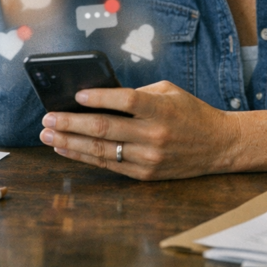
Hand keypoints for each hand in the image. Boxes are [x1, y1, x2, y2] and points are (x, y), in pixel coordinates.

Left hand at [39, 81, 238, 179]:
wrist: (218, 146)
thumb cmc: (190, 113)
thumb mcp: (169, 92)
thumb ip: (137, 93)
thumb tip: (97, 97)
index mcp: (161, 109)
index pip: (125, 101)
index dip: (99, 97)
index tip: (76, 95)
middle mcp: (154, 135)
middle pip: (105, 128)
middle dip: (71, 123)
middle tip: (48, 118)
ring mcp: (148, 157)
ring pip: (101, 149)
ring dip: (70, 142)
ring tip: (48, 134)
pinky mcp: (145, 174)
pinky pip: (108, 164)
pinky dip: (83, 156)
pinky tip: (66, 148)